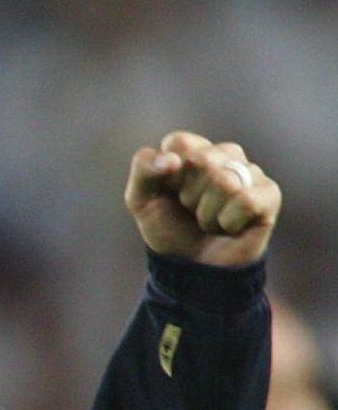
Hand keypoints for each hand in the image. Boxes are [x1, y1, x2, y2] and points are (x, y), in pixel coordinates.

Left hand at [126, 132, 279, 268]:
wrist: (191, 268)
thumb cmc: (169, 229)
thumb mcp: (141, 200)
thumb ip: (144, 170)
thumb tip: (171, 159)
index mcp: (194, 150)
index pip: (179, 142)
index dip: (167, 173)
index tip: (169, 191)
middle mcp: (225, 155)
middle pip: (201, 159)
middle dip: (187, 195)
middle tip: (190, 210)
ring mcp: (250, 172)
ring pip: (224, 181)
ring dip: (206, 213)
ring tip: (209, 221)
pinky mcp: (269, 194)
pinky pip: (246, 200)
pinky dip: (228, 223)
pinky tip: (229, 228)